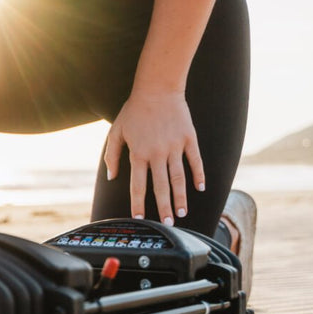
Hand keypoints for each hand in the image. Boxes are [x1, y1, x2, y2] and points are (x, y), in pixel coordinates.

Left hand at [104, 90, 204, 224]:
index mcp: (139, 153)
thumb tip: (111, 177)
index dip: (138, 203)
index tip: (140, 218)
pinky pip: (195, 160)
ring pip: (179, 178)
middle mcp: (158, 153)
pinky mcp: (189, 138)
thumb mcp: (116, 131)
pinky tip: (201, 188)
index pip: (138, 184)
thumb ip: (112, 155)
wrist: (158, 89)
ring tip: (183, 213)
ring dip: (181, 197)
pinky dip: (199, 175)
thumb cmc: (134, 110)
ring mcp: (175, 146)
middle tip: (169, 224)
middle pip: (161, 186)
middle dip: (164, 207)